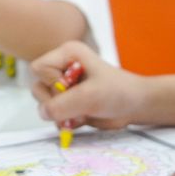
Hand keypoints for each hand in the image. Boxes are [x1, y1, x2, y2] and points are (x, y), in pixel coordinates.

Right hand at [30, 41, 146, 129]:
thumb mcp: (89, 96)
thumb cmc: (119, 92)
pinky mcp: (68, 102)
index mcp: (67, 54)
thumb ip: (62, 105)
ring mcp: (64, 86)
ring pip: (45, 104)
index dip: (52, 83)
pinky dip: (67, 121)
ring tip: (83, 112)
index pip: (39, 69)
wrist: (136, 106)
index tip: (73, 89)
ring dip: (62, 114)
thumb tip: (43, 113)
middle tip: (79, 105)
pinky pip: (54, 115)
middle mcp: (62, 68)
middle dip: (57, 103)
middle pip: (39, 88)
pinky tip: (84, 118)